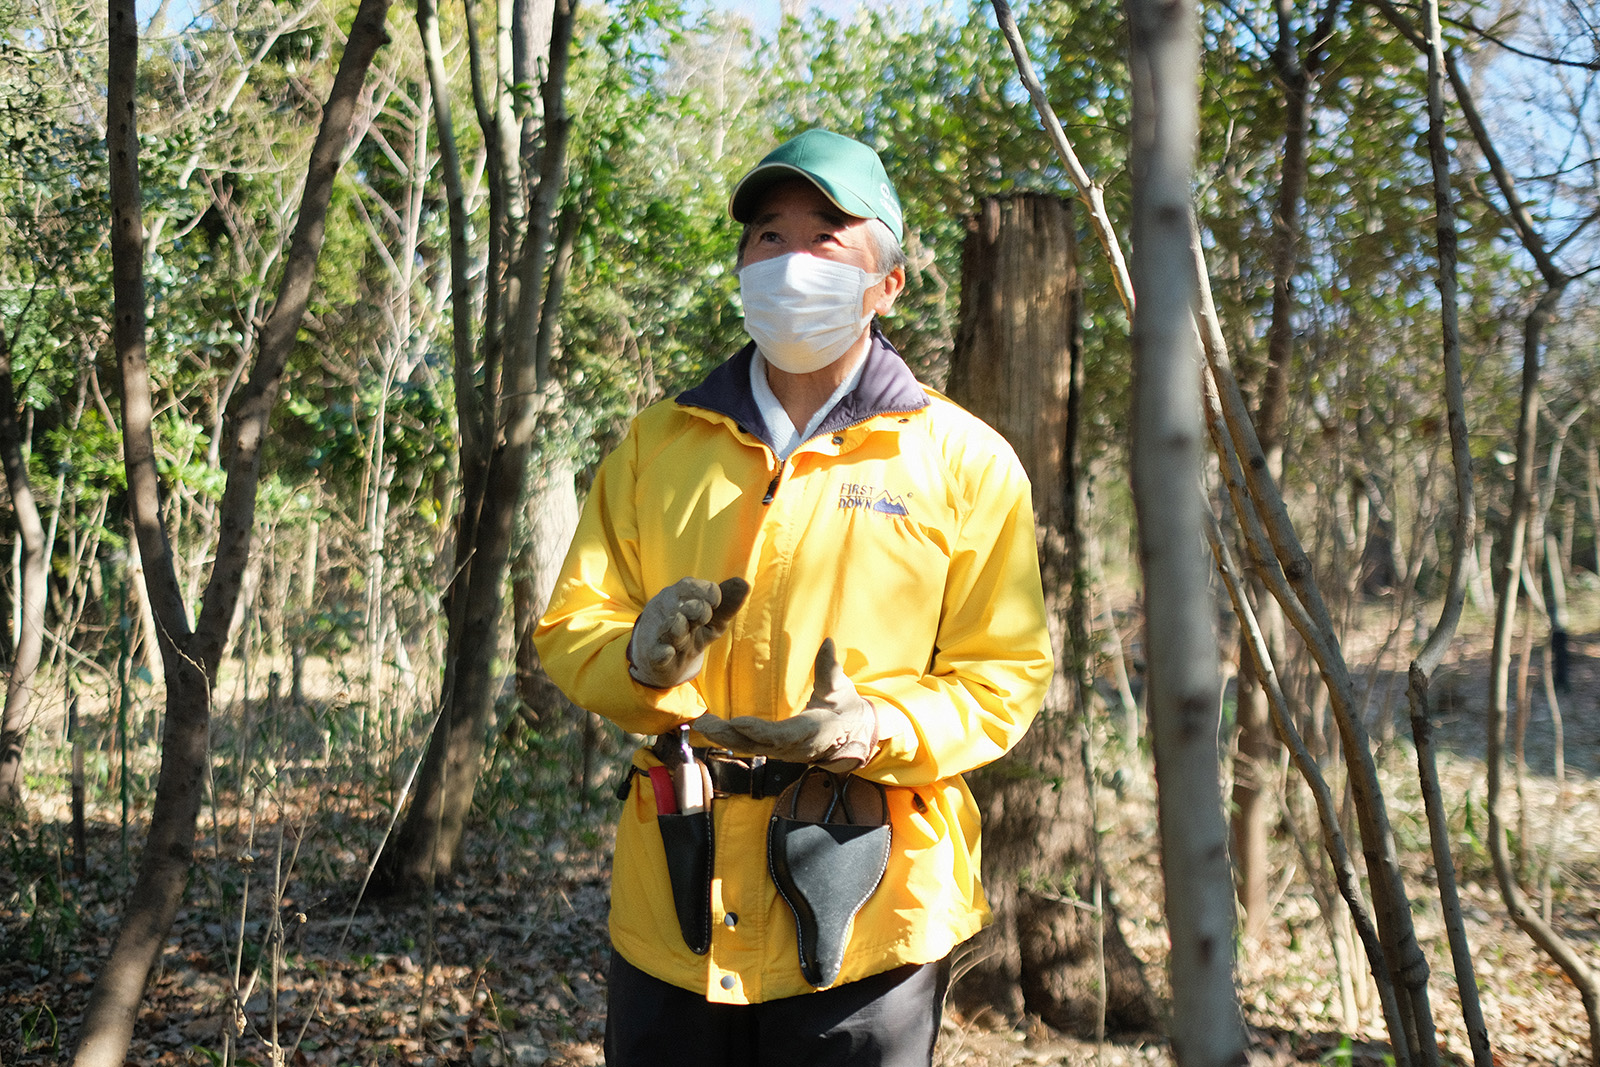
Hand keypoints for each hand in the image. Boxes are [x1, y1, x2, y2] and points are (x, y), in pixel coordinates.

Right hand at [628, 576, 749, 688]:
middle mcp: (665, 610)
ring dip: (678, 627)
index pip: (690, 586)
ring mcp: (658, 633)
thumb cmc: (691, 632)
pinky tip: (668, 652)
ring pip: (669, 626)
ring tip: (684, 631)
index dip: (707, 593)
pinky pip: (656, 652)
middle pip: (679, 603)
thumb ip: (727, 604)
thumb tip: (745, 583)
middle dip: (696, 609)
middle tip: (705, 617)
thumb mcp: (713, 619)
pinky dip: (662, 652)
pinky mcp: (653, 656)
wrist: (665, 663)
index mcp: (679, 596)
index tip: (716, 602)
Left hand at [693, 639, 878, 770]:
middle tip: (704, 723)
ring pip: (748, 747)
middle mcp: (792, 747)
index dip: (760, 731)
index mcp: (811, 732)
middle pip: (757, 745)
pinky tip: (707, 729)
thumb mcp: (840, 688)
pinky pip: (748, 746)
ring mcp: (781, 751)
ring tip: (700, 724)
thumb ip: (830, 669)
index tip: (738, 722)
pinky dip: (727, 739)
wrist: (850, 734)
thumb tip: (827, 643)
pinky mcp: (773, 749)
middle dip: (729, 736)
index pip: (782, 735)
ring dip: (722, 738)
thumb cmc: (844, 708)